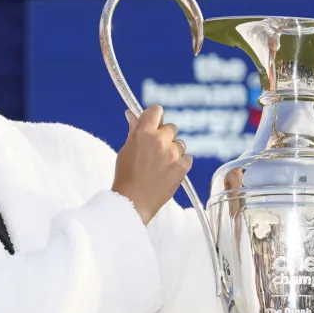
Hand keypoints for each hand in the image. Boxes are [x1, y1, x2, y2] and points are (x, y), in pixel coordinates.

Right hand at [112, 105, 192, 223]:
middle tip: (155, 151)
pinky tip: (169, 171)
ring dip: (173, 151)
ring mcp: (173, 154)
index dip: (155, 118)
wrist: (133, 202)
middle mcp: (160, 140)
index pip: (157, 110)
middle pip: (171, 127)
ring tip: (161, 164)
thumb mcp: (126, 149)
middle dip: (164, 136)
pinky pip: (188, 158)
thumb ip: (134, 130)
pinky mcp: (182, 167)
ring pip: (180, 144)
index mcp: (143, 132)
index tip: (153, 125)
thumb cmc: (126, 176)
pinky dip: (181, 163)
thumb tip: (133, 114)